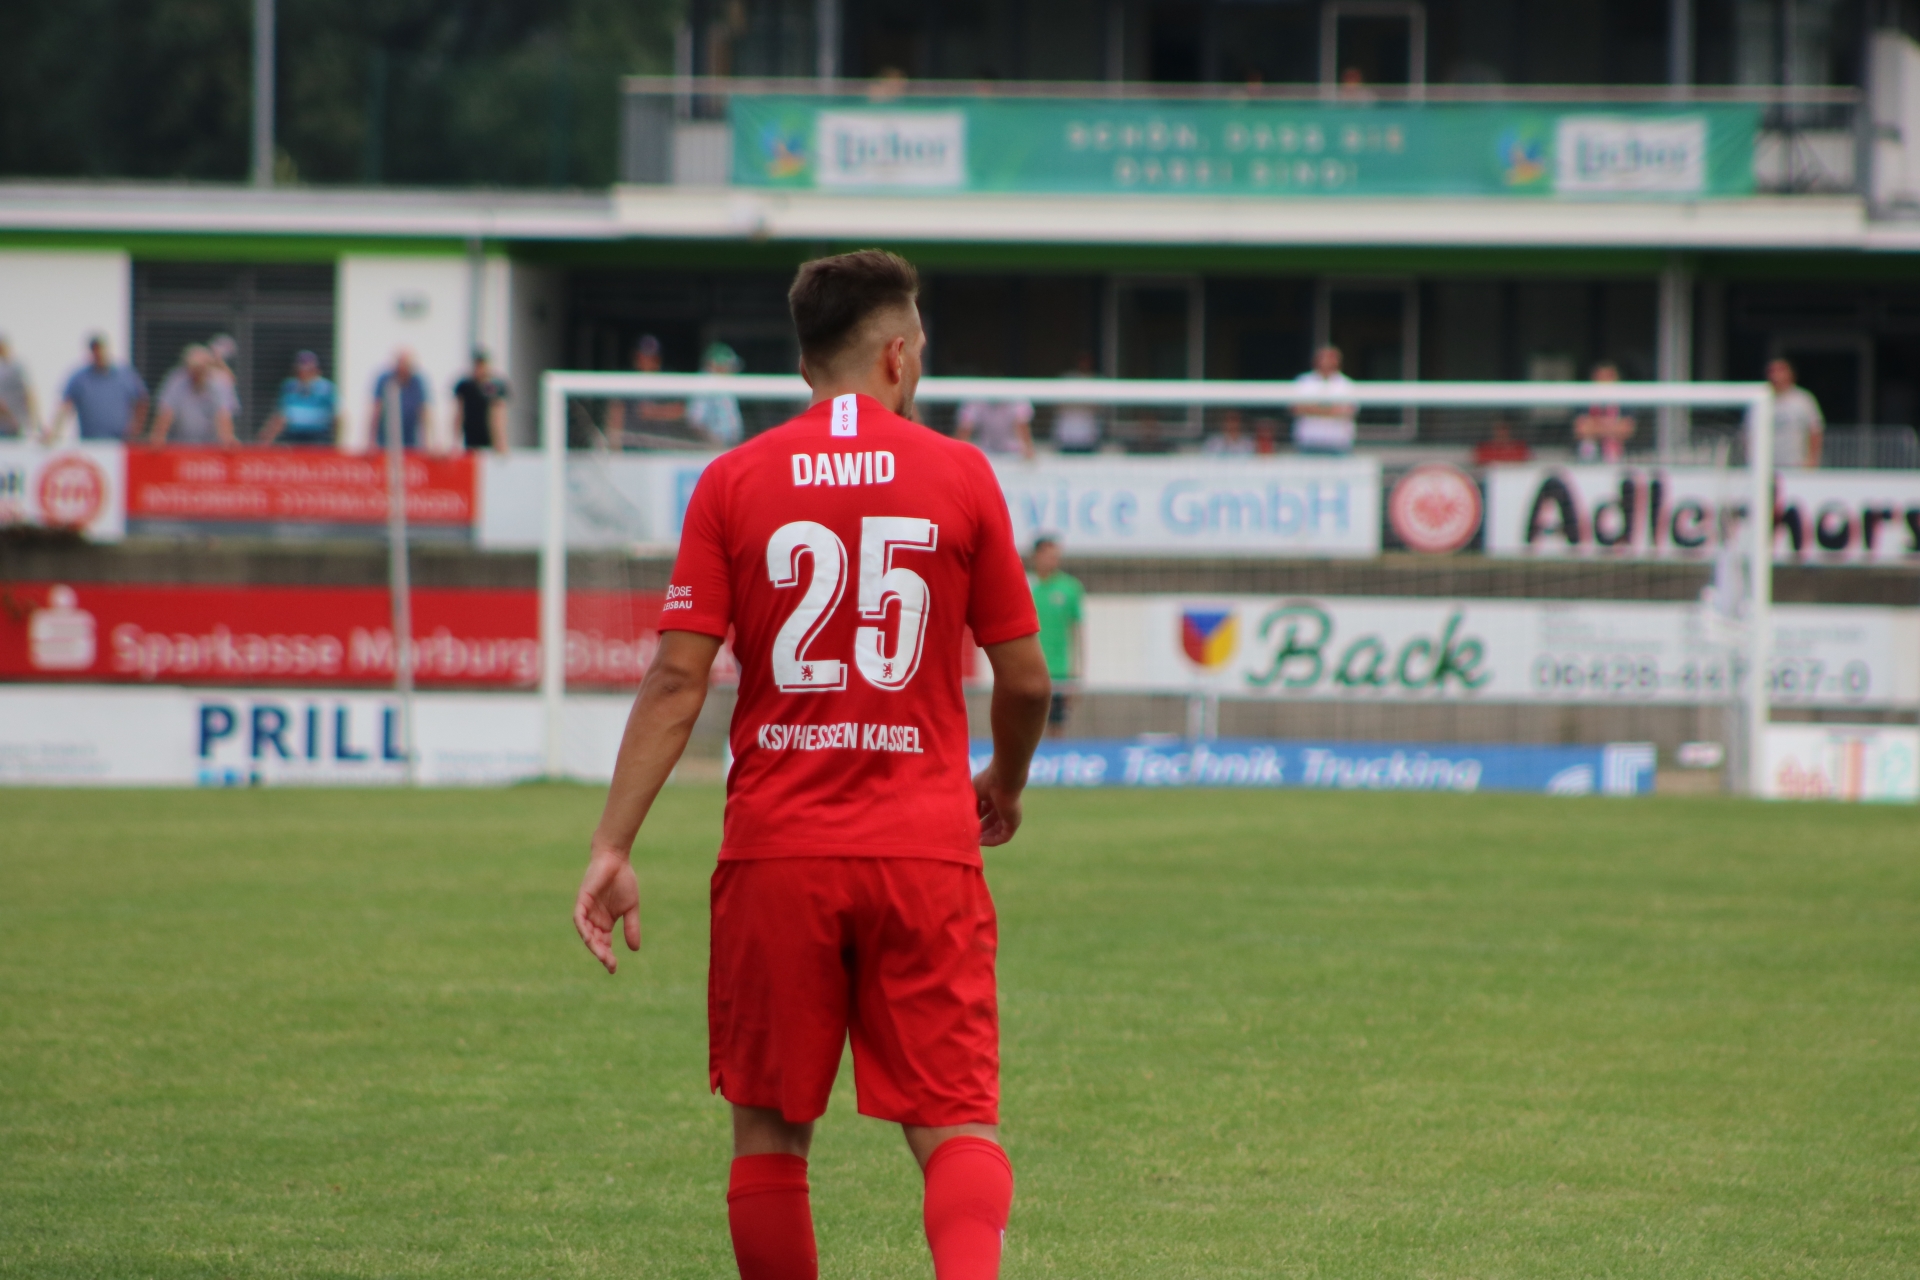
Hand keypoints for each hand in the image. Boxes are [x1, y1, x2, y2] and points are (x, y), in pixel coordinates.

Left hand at [573, 847, 640, 973]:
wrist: (616, 859)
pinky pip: (579, 918)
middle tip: (609, 964)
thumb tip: (635, 949)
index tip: (613, 969)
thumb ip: (631, 927)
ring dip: (593, 945)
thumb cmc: (623, 881)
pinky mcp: (582, 901)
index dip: (607, 956)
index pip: (604, 944)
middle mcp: (594, 919)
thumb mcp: (631, 908)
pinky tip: (588, 938)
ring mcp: (587, 911)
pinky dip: (583, 928)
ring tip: (602, 955)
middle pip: (595, 942)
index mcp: (605, 922)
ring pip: (586, 933)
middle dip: (602, 954)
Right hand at [973, 762, 1024, 846]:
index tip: (966, 825)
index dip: (975, 818)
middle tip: (969, 836)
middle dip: (980, 829)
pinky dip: (993, 841)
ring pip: (997, 831)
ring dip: (986, 837)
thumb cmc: (987, 782)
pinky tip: (982, 842)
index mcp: (994, 797)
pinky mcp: (1014, 822)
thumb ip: (970, 804)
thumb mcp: (973, 794)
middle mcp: (1002, 806)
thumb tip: (965, 816)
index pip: (985, 811)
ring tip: (974, 842)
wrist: (1002, 780)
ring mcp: (1009, 815)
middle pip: (991, 822)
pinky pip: (1003, 836)